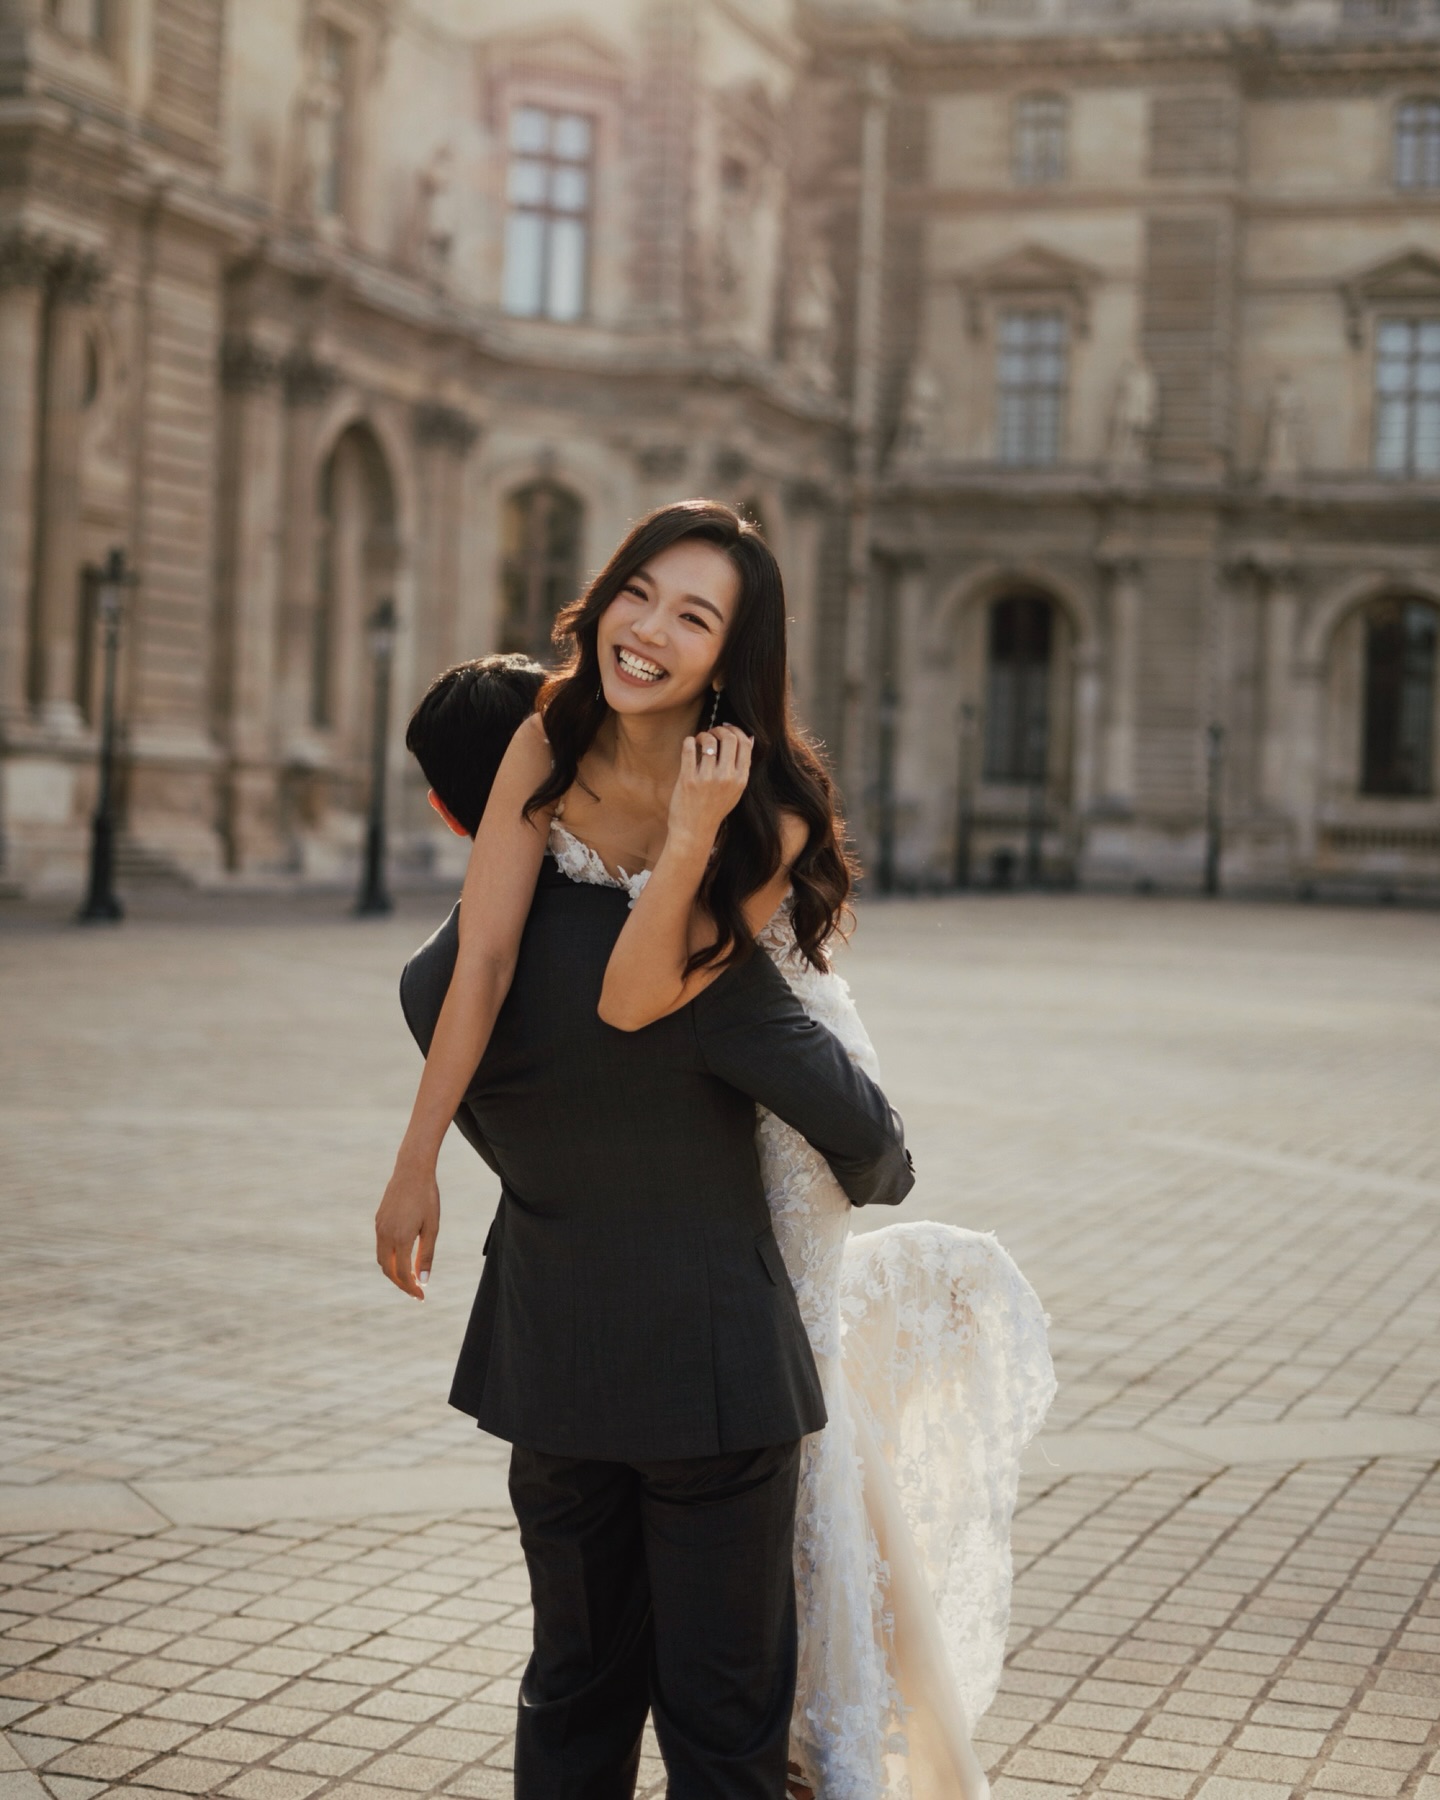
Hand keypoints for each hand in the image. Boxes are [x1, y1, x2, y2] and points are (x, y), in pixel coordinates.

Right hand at [375, 1160, 439, 1299]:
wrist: (412, 1171)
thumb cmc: (427, 1198)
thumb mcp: (432, 1227)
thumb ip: (426, 1255)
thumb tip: (424, 1281)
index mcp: (400, 1239)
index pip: (401, 1274)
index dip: (411, 1288)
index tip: (421, 1296)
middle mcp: (385, 1235)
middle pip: (387, 1270)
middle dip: (400, 1283)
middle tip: (415, 1291)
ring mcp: (379, 1227)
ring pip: (381, 1258)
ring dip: (393, 1270)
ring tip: (409, 1276)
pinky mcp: (378, 1220)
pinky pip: (381, 1245)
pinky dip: (389, 1256)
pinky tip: (402, 1256)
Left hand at [668, 724, 752, 853]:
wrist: (694, 830)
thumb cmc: (715, 809)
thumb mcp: (735, 790)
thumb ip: (742, 767)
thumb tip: (750, 738)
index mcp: (740, 779)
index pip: (745, 743)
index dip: (736, 730)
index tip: (727, 729)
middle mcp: (726, 778)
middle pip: (729, 738)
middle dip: (720, 729)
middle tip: (712, 732)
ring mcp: (707, 779)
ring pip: (708, 740)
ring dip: (703, 734)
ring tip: (699, 739)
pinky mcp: (688, 779)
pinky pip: (689, 748)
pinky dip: (689, 741)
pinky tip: (689, 744)